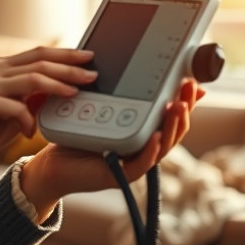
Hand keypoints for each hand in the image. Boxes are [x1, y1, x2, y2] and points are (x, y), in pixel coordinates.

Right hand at [0, 47, 97, 172]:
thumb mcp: (9, 114)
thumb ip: (29, 101)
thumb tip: (56, 93)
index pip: (38, 54)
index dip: (65, 55)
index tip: (89, 58)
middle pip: (40, 60)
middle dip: (70, 66)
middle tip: (93, 73)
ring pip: (33, 77)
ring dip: (59, 84)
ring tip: (77, 92)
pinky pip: (17, 107)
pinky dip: (28, 120)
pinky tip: (31, 132)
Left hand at [19, 79, 205, 216]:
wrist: (51, 164)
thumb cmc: (75, 136)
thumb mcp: (97, 110)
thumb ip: (115, 96)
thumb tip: (132, 70)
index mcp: (140, 134)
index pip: (170, 118)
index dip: (186, 102)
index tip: (192, 83)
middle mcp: (141, 149)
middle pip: (173, 131)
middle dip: (184, 109)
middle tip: (189, 89)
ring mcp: (132, 163)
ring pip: (162, 147)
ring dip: (172, 127)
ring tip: (177, 107)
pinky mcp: (118, 175)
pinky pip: (139, 164)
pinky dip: (149, 151)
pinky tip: (154, 136)